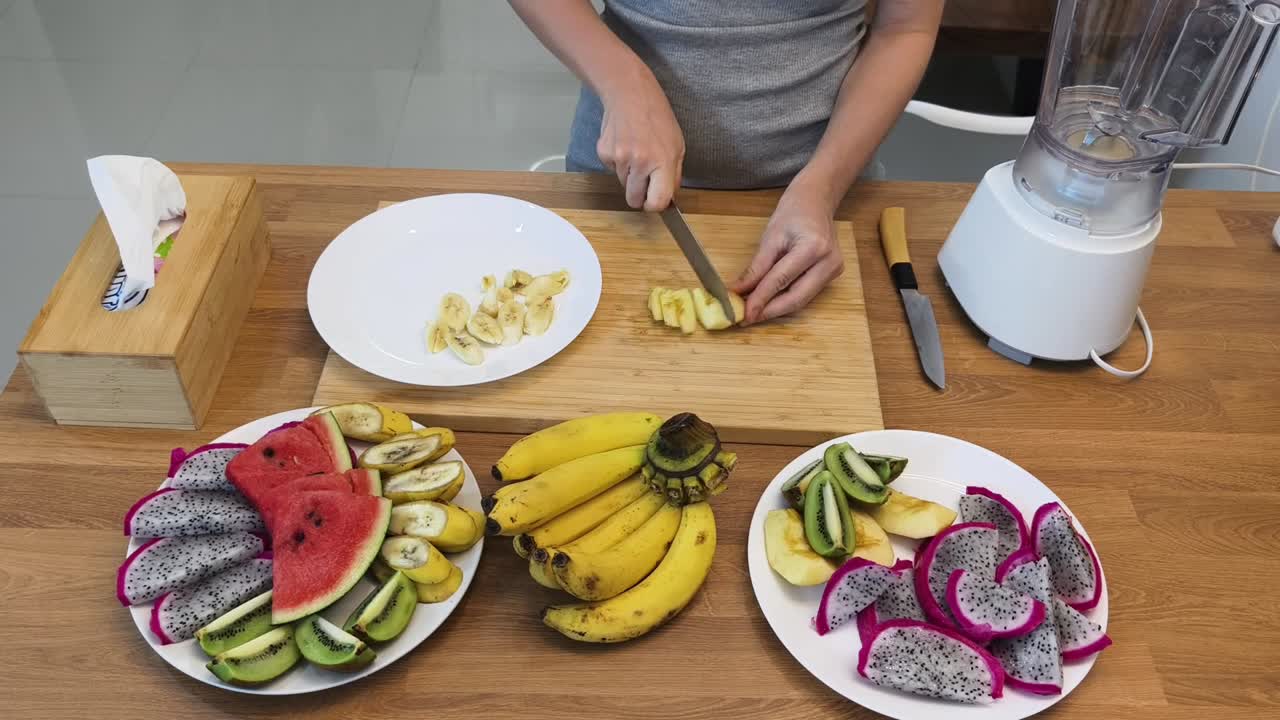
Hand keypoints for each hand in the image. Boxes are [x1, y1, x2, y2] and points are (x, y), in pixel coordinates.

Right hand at [596, 72, 684, 210]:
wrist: (629, 93)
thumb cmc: (657, 117)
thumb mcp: (677, 145)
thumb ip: (674, 174)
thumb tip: (668, 198)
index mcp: (662, 161)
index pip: (656, 202)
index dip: (655, 205)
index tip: (654, 201)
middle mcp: (639, 162)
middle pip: (634, 200)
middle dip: (639, 195)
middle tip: (645, 178)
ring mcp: (619, 158)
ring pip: (623, 184)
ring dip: (630, 176)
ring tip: (636, 152)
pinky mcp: (604, 154)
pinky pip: (613, 171)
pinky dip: (619, 163)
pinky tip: (625, 144)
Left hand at [732, 179, 843, 324]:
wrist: (816, 201)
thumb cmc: (793, 213)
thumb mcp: (770, 238)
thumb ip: (756, 268)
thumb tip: (738, 292)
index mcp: (814, 248)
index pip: (781, 280)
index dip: (760, 300)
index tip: (743, 314)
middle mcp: (829, 262)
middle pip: (796, 298)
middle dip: (769, 311)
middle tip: (747, 320)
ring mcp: (834, 270)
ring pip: (802, 300)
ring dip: (776, 308)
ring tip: (754, 313)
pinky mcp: (832, 275)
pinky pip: (806, 293)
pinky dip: (786, 299)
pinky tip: (770, 303)